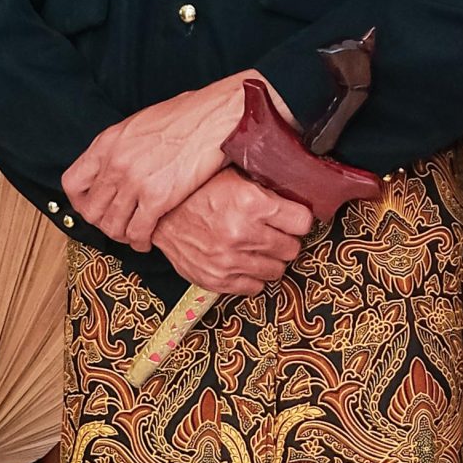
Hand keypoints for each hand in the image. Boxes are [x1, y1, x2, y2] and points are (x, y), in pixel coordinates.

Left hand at [64, 72, 294, 251]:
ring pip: (112, 226)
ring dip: (122, 235)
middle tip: (118, 224)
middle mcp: (116, 163)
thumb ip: (121, 148)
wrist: (218, 117)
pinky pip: (138, 232)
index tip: (94, 206)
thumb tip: (113, 168)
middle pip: (91, 211)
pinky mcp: (158, 198)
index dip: (80, 202)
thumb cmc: (188, 117)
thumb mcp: (141, 124)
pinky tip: (149, 238)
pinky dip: (141, 241)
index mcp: (108, 142)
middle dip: (104, 223)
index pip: (73, 184)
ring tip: (134, 233)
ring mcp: (135, 181)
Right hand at [151, 170, 314, 294]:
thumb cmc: (198, 191)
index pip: (302, 222)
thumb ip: (266, 185)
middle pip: (292, 248)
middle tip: (275, 231)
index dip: (298, 218)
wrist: (159, 214)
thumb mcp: (235, 175)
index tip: (293, 217)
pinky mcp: (216, 280)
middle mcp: (242, 234)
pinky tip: (245, 260)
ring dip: (271, 258)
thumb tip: (298, 186)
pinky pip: (254, 287)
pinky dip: (253, 276)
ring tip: (259, 246)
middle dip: (286, 239)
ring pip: (276, 270)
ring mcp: (229, 261)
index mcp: (251, 203)